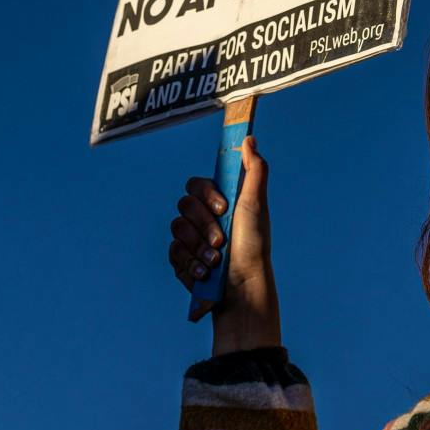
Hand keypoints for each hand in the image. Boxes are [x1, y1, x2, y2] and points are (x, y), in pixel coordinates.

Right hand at [168, 137, 280, 354]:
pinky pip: (173, 252)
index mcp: (219, 202)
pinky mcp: (181, 260)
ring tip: (215, 262)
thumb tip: (249, 139)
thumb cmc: (254, 246)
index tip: (224, 209)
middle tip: (221, 241)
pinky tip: (204, 273)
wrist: (243, 290)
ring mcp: (190, 240)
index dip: (206, 195)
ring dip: (198, 246)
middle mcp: (203, 219)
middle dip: (204, 225)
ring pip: (176, 229)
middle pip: (184, 205)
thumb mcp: (256, 204)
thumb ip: (254, 169)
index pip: (196, 185)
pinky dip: (190, 263)